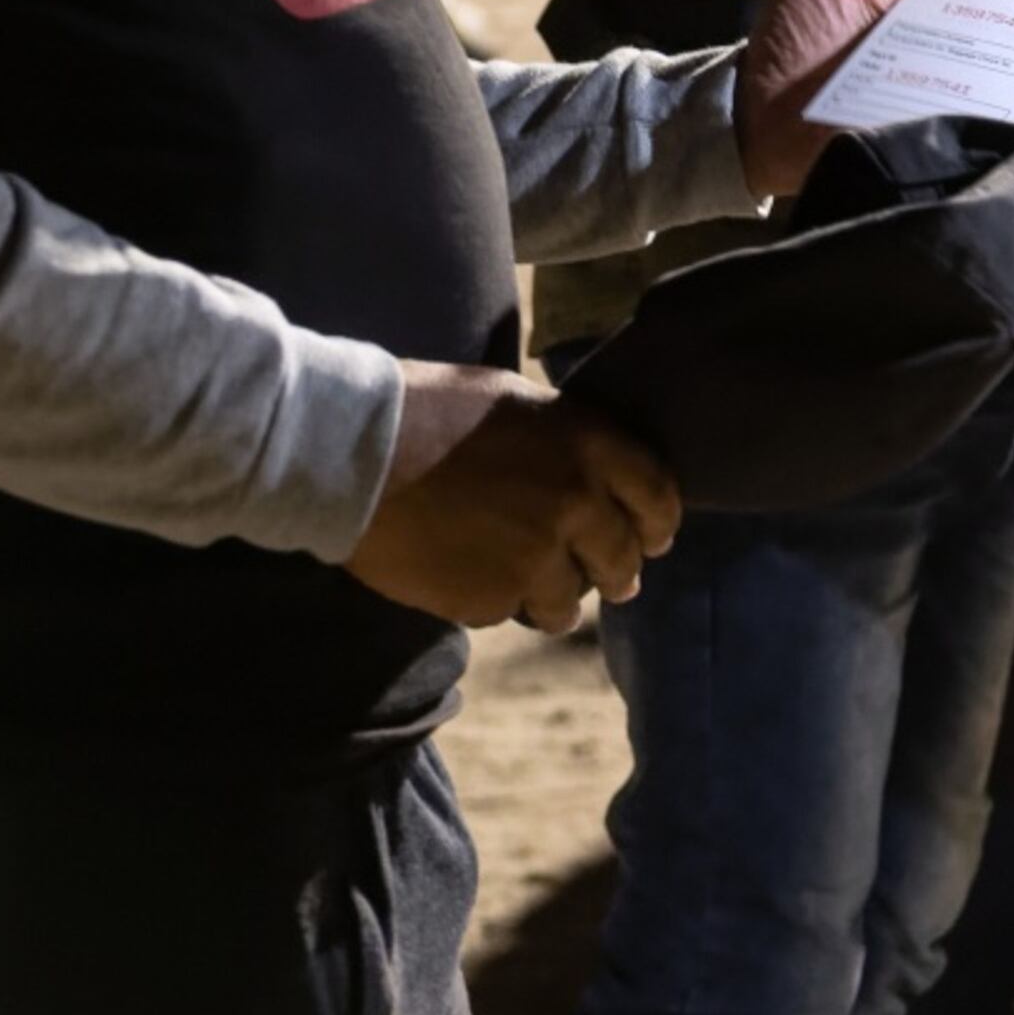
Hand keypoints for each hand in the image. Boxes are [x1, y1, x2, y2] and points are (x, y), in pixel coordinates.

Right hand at [351, 363, 684, 626]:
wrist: (354, 454)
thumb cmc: (428, 411)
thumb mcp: (516, 403)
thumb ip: (566, 440)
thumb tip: (592, 470)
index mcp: (589, 444)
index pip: (658, 495)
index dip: (659, 523)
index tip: (654, 538)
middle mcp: (577, 503)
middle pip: (621, 558)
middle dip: (617, 573)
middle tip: (612, 581)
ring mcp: (537, 557)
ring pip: (569, 602)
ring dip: (555, 597)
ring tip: (531, 586)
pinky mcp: (494, 599)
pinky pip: (512, 611)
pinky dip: (499, 602)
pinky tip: (470, 575)